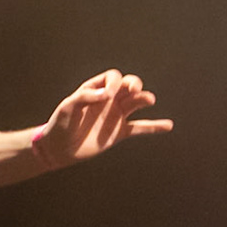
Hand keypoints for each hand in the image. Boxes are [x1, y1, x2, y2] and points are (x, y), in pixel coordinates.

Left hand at [31, 69, 172, 169]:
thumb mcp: (67, 107)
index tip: (107, 95)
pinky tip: (168, 125)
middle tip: (134, 90)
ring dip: (144, 99)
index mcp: (95, 89)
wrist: (58, 148)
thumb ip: (85, 97)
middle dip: (134, 85)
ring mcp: (115, 115)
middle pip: (129, 86)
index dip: (114, 83)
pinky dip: (154, 127)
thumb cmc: (60, 124)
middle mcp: (109, 100)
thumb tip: (107, 94)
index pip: (113, 77)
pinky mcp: (119, 132)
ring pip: (136, 103)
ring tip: (149, 100)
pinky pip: (140, 128)